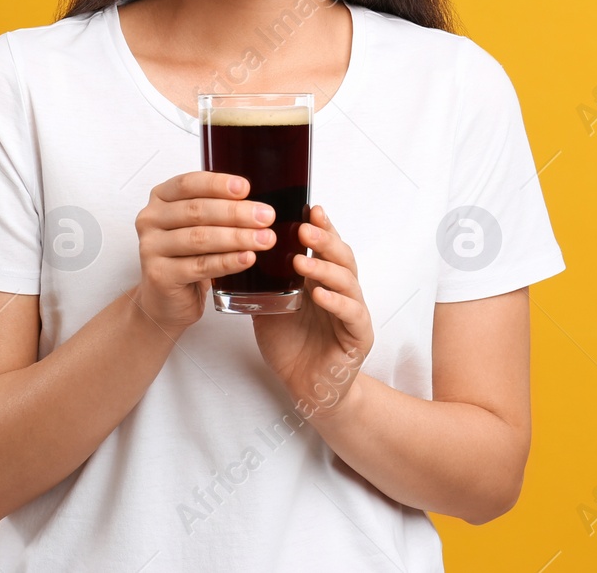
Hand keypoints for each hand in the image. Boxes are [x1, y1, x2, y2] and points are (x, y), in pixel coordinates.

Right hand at [132, 171, 275, 337]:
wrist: (166, 300)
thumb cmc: (185, 257)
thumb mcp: (197, 226)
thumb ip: (217, 209)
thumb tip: (259, 205)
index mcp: (160, 198)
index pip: (188, 184)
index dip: (217, 184)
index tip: (245, 188)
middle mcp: (151, 219)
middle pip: (197, 211)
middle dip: (236, 213)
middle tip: (266, 217)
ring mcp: (151, 248)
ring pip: (200, 238)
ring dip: (237, 237)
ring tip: (264, 239)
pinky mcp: (159, 275)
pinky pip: (199, 266)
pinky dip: (227, 262)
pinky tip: (247, 258)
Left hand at [251, 205, 373, 419]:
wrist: (306, 387)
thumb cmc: (290, 345)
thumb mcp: (268, 306)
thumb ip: (262, 282)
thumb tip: (237, 253)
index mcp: (321, 279)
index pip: (325, 246)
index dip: (320, 226)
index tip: (309, 208)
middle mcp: (340, 290)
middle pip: (340, 256)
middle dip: (324, 240)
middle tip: (305, 228)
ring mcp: (352, 311)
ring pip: (347, 281)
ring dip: (326, 268)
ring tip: (303, 261)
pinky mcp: (359, 336)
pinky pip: (352, 314)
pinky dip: (336, 302)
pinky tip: (319, 295)